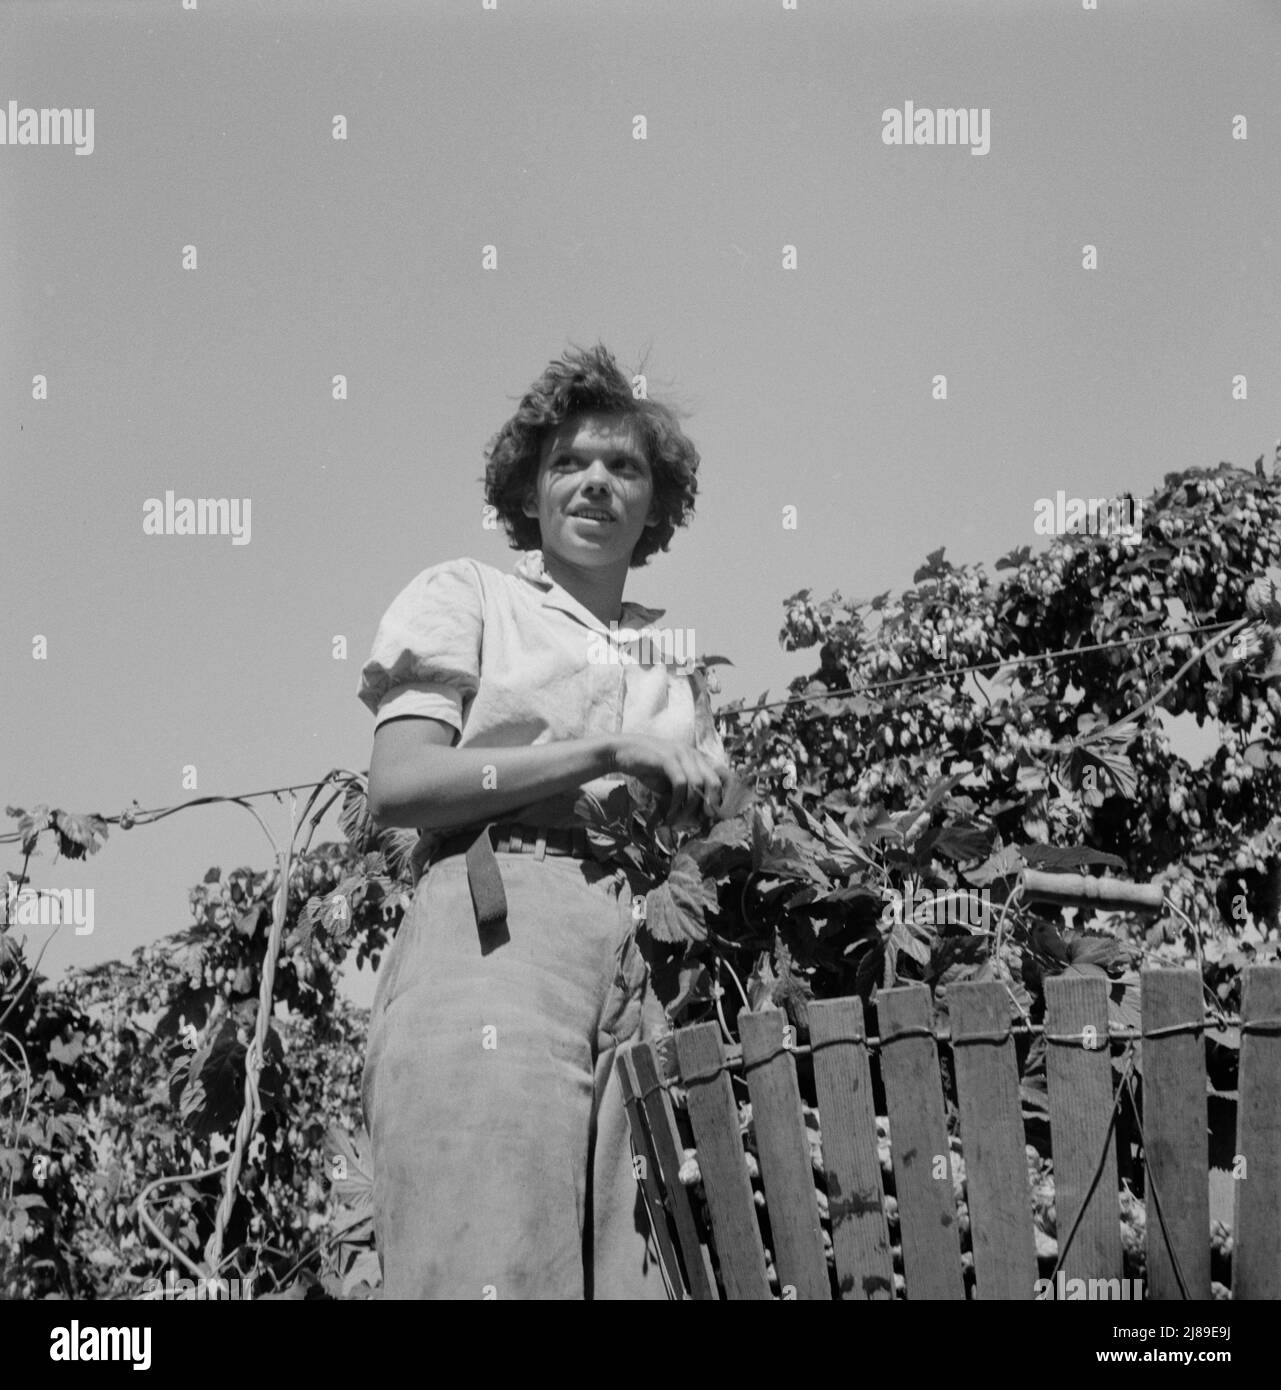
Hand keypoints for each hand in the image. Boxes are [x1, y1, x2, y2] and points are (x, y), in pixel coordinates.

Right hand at [608, 734, 732, 826]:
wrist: (621, 752)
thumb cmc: (646, 768)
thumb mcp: (669, 782)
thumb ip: (683, 794)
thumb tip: (698, 818)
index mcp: (696, 758)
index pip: (719, 778)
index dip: (719, 799)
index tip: (711, 817)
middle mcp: (691, 754)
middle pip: (713, 781)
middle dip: (710, 805)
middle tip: (701, 821)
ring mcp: (680, 754)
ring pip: (696, 785)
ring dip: (689, 808)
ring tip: (678, 821)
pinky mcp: (667, 758)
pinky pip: (680, 783)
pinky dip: (676, 802)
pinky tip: (669, 814)